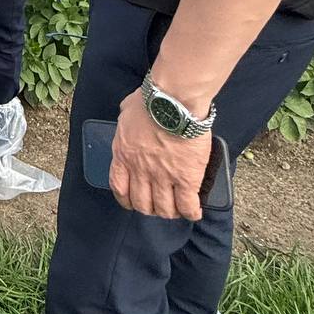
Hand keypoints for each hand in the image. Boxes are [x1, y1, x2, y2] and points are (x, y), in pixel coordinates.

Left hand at [109, 90, 208, 220]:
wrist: (173, 103)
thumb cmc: (150, 101)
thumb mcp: (127, 109)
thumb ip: (125, 117)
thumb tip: (128, 113)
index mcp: (123, 154)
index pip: (119, 187)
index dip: (126, 200)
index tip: (132, 202)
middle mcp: (140, 170)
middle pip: (142, 203)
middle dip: (149, 208)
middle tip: (158, 205)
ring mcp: (163, 176)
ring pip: (164, 208)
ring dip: (170, 211)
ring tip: (177, 208)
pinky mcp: (186, 178)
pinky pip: (187, 205)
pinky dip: (191, 212)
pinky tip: (194, 211)